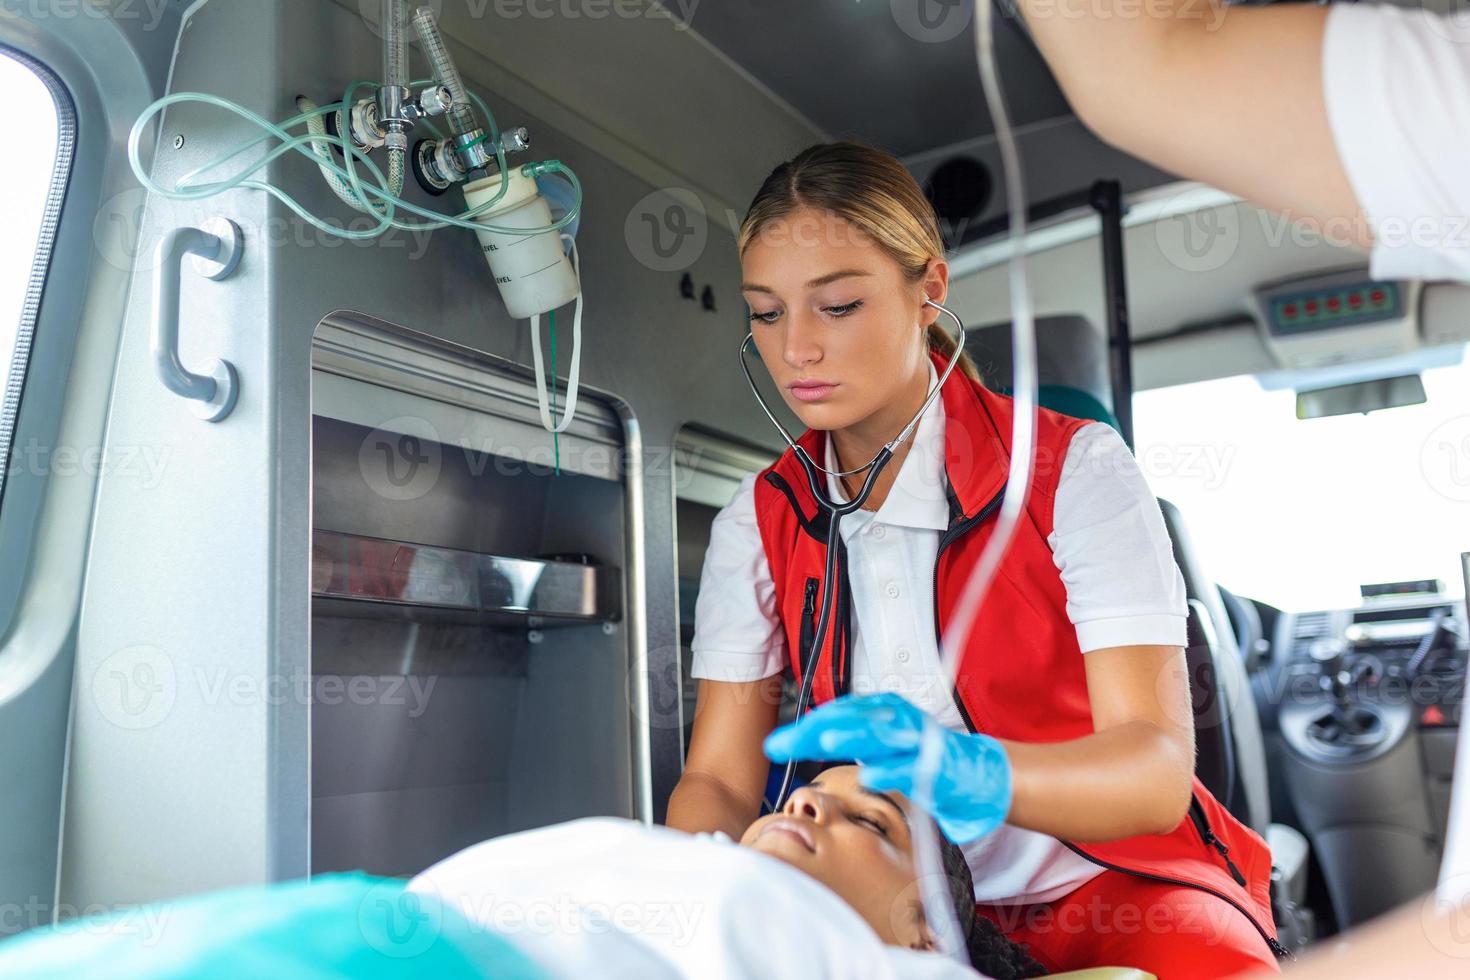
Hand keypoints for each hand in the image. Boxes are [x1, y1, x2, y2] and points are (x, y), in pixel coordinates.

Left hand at [763, 692, 1011, 842]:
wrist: (973, 773)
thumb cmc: (918, 756)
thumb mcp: (878, 742)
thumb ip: (845, 737)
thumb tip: (799, 738)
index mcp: (882, 709)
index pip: (836, 715)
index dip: (804, 729)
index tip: (775, 744)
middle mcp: (897, 718)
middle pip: (849, 722)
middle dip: (812, 733)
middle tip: (781, 745)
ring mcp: (916, 741)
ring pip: (879, 736)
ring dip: (851, 737)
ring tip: (824, 741)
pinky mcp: (935, 765)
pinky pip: (909, 768)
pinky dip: (890, 771)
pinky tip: (870, 776)